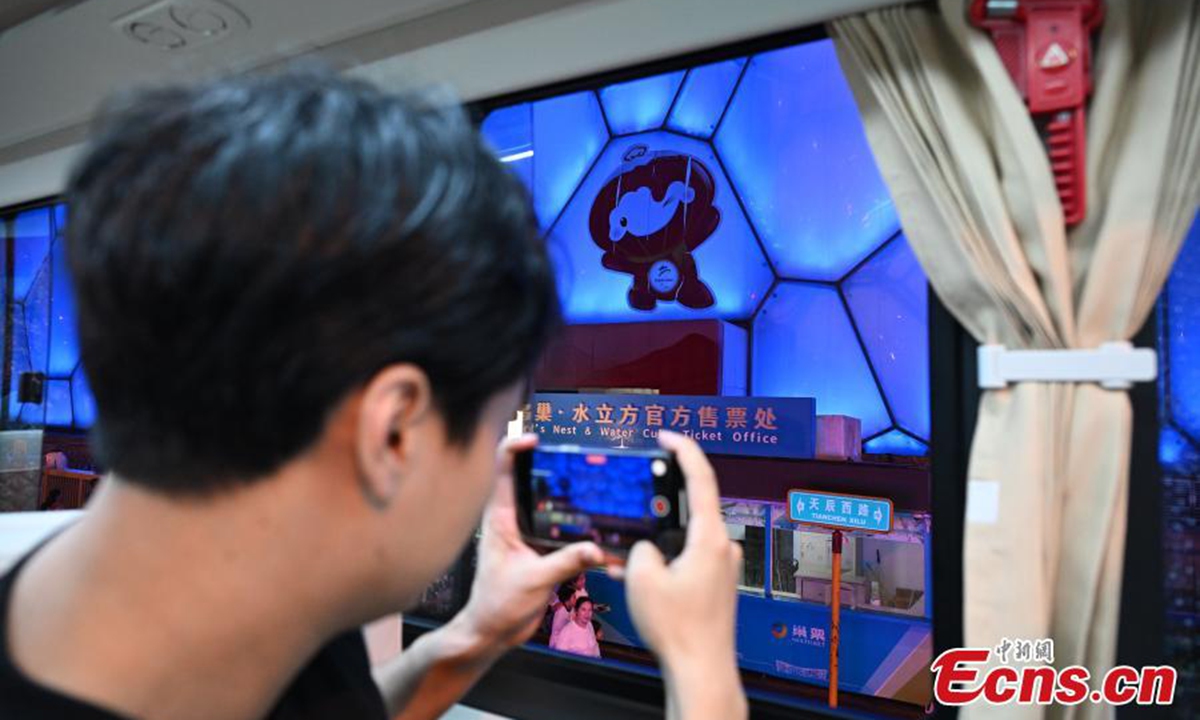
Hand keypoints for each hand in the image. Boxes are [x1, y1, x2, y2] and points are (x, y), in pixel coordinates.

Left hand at [456, 434, 603, 656]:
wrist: (492, 632)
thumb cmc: (496, 605)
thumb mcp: (534, 580)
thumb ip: (566, 562)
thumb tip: (596, 549)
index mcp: (500, 518)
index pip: (502, 469)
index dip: (516, 446)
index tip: (536, 440)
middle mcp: (512, 520)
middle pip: (531, 478)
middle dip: (551, 463)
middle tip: (575, 456)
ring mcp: (527, 533)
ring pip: (549, 502)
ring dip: (568, 493)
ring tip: (592, 483)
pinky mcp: (541, 549)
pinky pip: (561, 528)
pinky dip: (577, 523)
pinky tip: (597, 526)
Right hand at [624, 431, 745, 718]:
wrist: (701, 669)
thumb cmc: (680, 629)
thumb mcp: (641, 578)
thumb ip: (640, 548)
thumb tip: (646, 546)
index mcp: (710, 537)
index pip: (701, 477)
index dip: (683, 450)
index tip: (667, 436)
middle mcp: (724, 547)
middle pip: (693, 506)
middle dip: (663, 503)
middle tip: (638, 498)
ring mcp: (725, 566)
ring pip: (689, 537)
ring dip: (663, 539)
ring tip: (636, 559)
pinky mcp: (720, 583)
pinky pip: (692, 558)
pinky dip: (670, 559)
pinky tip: (649, 579)